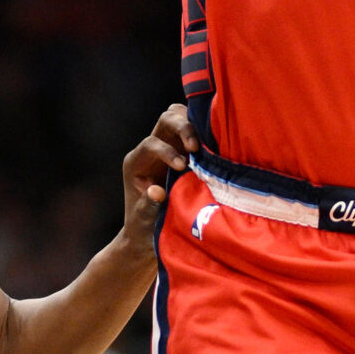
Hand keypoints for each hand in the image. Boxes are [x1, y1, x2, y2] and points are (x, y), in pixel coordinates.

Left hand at [119, 104, 197, 242]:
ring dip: (196, 126)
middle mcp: (151, 149)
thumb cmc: (144, 229)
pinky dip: (206, 133)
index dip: (166, 151)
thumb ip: (148, 206)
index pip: (151, 144)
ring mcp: (170, 145)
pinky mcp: (186, 150)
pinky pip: (197, 129)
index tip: (181, 166)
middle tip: (196, 147)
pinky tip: (218, 146)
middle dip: (182, 128)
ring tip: (208, 144)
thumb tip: (156, 191)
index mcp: (136, 163)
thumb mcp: (143, 220)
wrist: (150, 235)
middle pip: (166, 120)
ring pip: (181, 117)